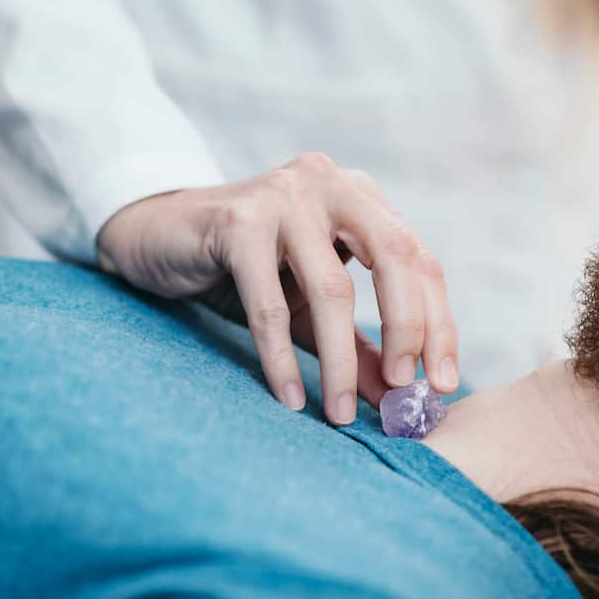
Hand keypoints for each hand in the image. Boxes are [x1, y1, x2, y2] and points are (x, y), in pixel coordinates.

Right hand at [96, 153, 459, 424]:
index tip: (442, 385)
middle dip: (408, 329)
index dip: (438, 323)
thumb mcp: (310, 308)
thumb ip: (358, 345)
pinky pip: (270, 302)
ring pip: (332, 288)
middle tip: (406, 390)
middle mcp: (330, 184)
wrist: (156, 236)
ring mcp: (284, 196)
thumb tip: (397, 397)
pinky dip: (281, 357)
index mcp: (361, 198)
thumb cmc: (244, 269)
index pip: (420, 260)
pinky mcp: (236, 222)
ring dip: (342, 360)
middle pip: (395, 257)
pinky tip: (291, 397)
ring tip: (343, 413)